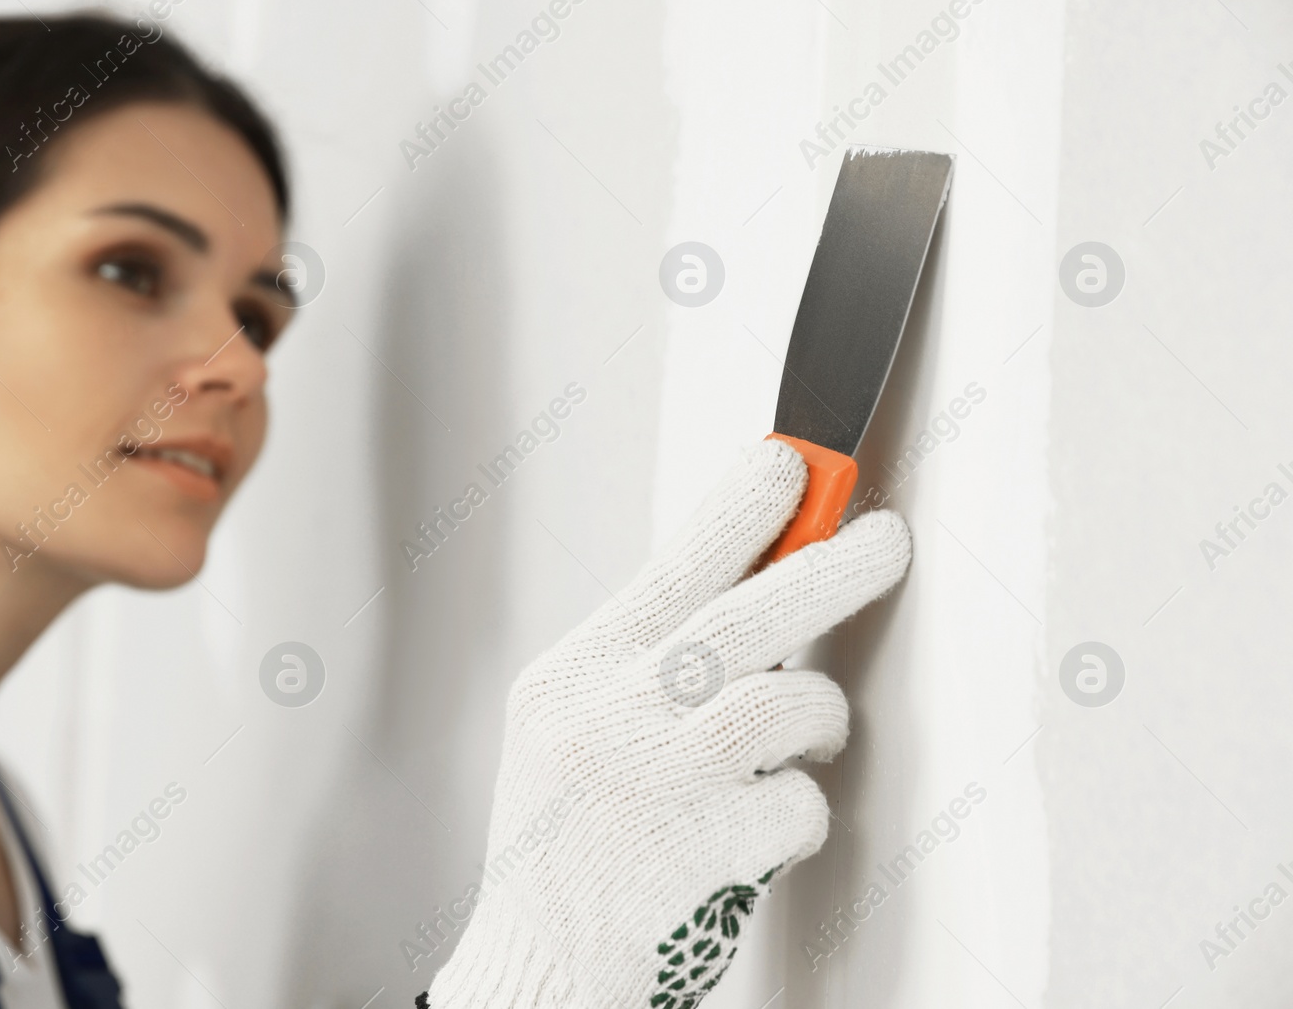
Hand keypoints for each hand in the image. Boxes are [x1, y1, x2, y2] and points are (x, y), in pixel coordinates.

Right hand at [427, 440, 910, 1008]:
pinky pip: (800, 801)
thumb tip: (748, 584)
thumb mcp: (567, 724)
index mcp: (575, 676)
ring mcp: (663, 781)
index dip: (744, 506)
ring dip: (819, 713)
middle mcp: (613, 716)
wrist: (536, 960)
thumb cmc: (561, 844)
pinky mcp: (710, 849)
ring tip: (810, 728)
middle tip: (886, 539)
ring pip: (789, 701)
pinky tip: (765, 824)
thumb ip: (642, 659)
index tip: (791, 463)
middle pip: (750, 613)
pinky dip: (800, 809)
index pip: (672, 564)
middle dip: (835, 564)